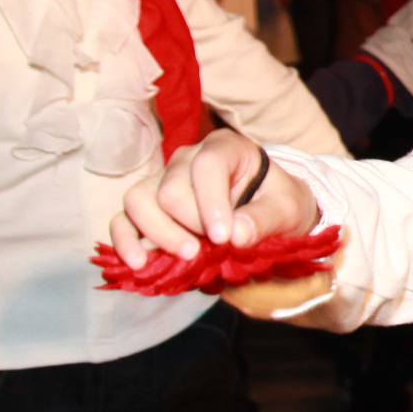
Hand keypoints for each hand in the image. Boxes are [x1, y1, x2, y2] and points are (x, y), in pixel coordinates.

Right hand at [109, 128, 318, 267]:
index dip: (211, 202)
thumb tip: (237, 235)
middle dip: (189, 224)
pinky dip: (125, 241)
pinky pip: (123, 219)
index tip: (224, 238)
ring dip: (158, 233)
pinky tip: (139, 263)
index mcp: (225, 148)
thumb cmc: (278, 204)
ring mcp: (162, 181)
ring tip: (185, 256)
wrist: (268, 213)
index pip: (207, 165)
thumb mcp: (289, 209)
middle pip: (171, 188)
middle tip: (212, 249)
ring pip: (138, 199)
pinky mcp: (148, 208)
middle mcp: (187, 159)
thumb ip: (266, 219)